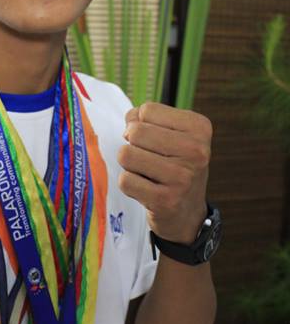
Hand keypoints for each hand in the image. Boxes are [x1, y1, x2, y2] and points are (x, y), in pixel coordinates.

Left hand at [118, 102, 211, 243]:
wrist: (187, 213)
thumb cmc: (174, 166)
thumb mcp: (171, 136)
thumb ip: (145, 119)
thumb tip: (129, 122)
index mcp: (199, 128)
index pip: (147, 110)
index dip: (141, 124)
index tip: (155, 141)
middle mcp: (196, 151)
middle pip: (135, 132)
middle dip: (133, 145)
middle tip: (148, 159)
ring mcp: (182, 177)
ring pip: (126, 155)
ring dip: (129, 165)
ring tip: (146, 174)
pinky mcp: (165, 200)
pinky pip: (125, 180)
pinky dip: (128, 184)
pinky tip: (145, 190)